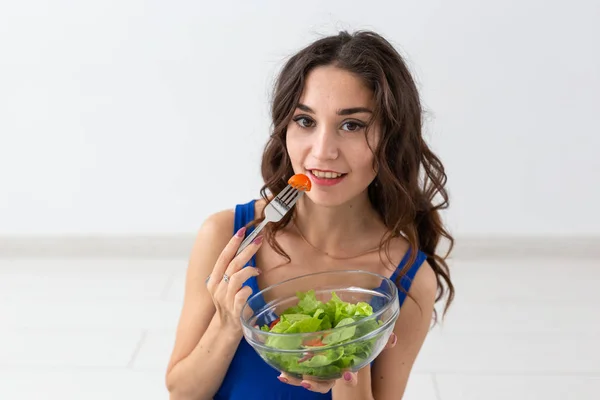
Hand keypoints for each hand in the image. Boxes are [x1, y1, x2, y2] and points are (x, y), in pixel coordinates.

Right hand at [205, 226, 262, 334]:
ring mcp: (225, 299)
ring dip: (250, 270)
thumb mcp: (225, 286)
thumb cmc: (228, 305)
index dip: (232, 243)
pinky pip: (242, 294)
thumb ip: (232, 272)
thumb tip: (246, 251)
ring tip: (258, 271)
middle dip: (247, 249)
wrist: (225, 330)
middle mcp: (217, 288)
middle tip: (259, 239)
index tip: (242, 230)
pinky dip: (248, 290)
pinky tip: (251, 290)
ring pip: (236, 277)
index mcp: (214, 280)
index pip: (223, 257)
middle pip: (232, 264)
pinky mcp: (234, 310)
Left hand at [277, 331, 397, 392]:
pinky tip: (280, 374)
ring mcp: (319, 373)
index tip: (348, 375)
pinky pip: (297, 374)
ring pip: (308, 381)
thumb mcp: (368, 343)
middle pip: (325, 384)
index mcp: (347, 368)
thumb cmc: (355, 344)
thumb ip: (381, 342)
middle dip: (317, 385)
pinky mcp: (308, 367)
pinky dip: (289, 375)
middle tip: (308, 382)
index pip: (351, 377)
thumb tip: (393, 338)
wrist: (342, 345)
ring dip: (296, 380)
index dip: (350, 378)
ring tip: (285, 377)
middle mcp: (332, 374)